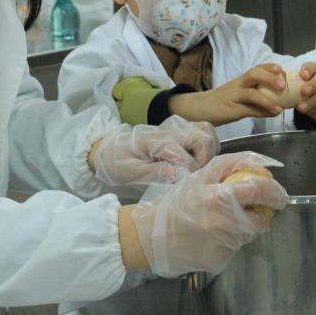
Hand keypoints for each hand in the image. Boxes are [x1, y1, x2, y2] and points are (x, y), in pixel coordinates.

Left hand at [89, 116, 219, 186]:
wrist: (106, 150)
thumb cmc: (116, 162)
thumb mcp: (129, 172)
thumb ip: (155, 172)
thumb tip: (179, 173)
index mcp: (156, 141)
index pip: (184, 154)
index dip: (189, 172)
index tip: (184, 184)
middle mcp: (171, 131)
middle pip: (204, 133)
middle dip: (206, 157)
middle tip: (196, 174)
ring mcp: (176, 130)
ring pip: (206, 131)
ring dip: (209, 150)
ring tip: (198, 168)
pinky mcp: (179, 134)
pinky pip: (202, 135)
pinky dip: (206, 148)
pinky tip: (196, 163)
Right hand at [130, 152, 289, 276]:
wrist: (151, 236)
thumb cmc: (177, 202)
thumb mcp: (201, 177)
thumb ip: (232, 165)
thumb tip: (264, 164)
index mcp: (218, 197)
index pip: (258, 191)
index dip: (275, 193)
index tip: (281, 195)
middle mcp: (223, 223)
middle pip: (260, 220)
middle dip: (264, 215)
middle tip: (259, 209)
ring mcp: (222, 245)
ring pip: (248, 236)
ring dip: (245, 228)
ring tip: (225, 221)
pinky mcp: (219, 261)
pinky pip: (235, 249)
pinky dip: (231, 241)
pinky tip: (214, 236)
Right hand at [170, 64, 285, 125]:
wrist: (201, 108)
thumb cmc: (224, 101)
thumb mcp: (240, 94)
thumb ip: (256, 94)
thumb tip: (280, 98)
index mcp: (241, 79)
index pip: (257, 68)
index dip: (269, 67)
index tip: (281, 69)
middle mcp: (238, 84)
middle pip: (253, 74)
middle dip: (269, 78)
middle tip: (283, 85)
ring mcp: (234, 97)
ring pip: (251, 94)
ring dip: (267, 100)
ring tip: (280, 108)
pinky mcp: (232, 110)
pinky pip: (249, 110)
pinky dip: (262, 113)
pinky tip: (271, 115)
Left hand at [295, 63, 315, 122]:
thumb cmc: (304, 90)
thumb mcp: (298, 84)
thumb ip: (290, 84)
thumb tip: (274, 86)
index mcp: (314, 70)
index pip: (312, 66)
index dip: (308, 69)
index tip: (302, 75)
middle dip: (313, 84)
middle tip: (303, 91)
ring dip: (312, 100)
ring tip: (301, 107)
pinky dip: (313, 108)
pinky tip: (305, 110)